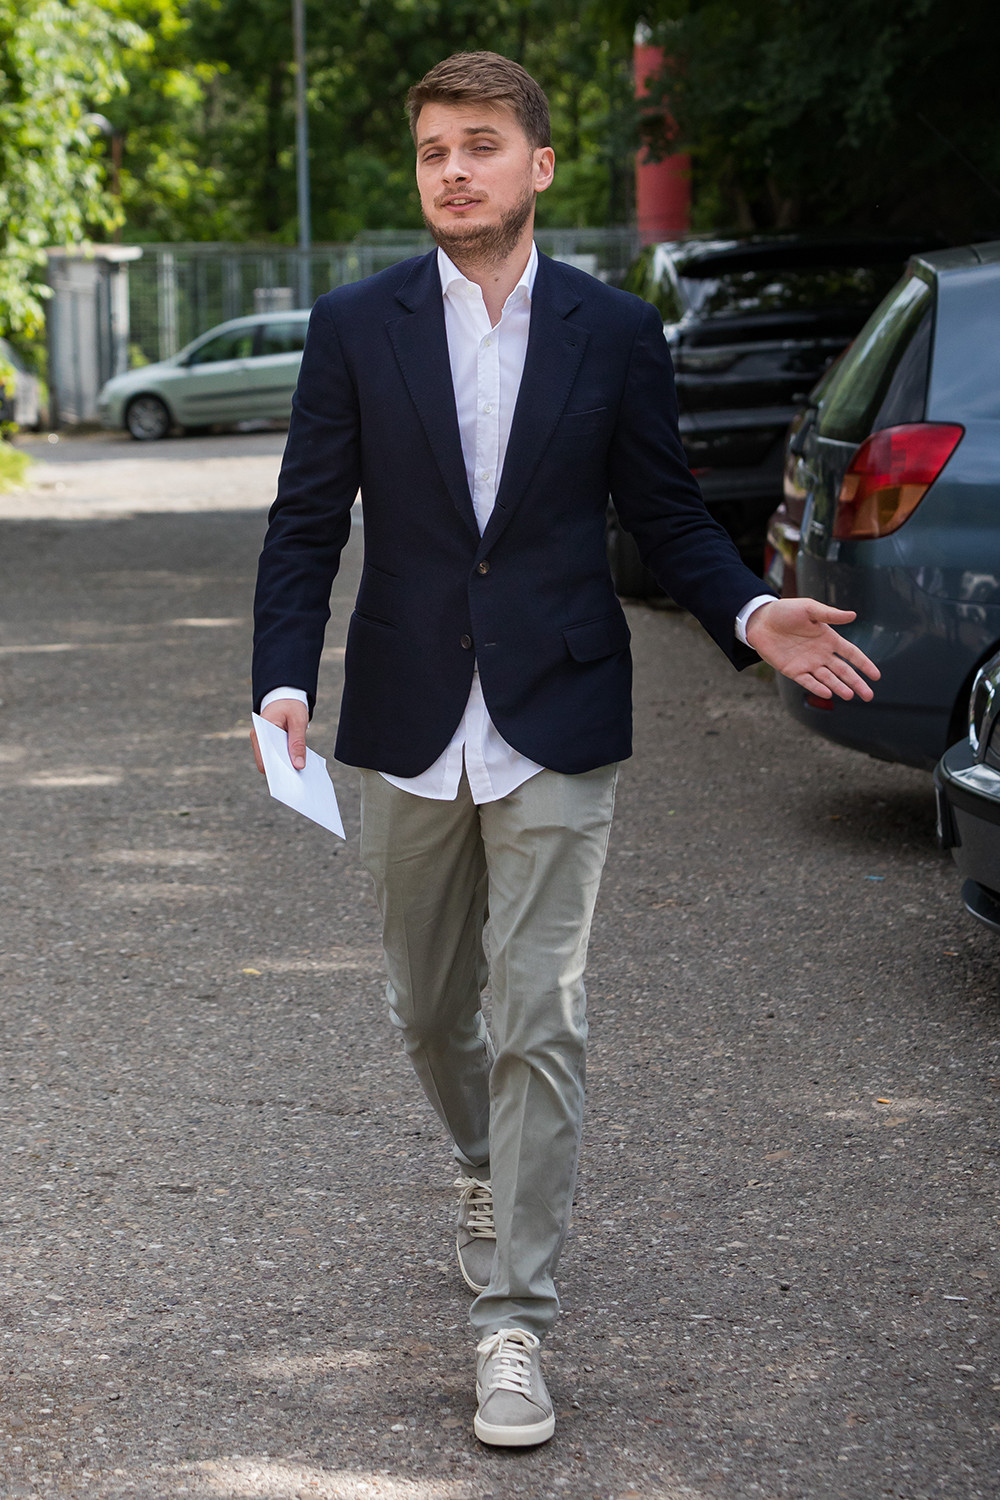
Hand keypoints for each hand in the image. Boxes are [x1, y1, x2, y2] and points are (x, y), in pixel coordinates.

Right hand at [251, 697, 309, 772]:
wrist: (285, 696)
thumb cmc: (291, 706)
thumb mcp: (298, 721)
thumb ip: (298, 743)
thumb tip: (298, 765)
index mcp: (261, 730)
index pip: (263, 757)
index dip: (274, 769)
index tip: (288, 776)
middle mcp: (258, 738)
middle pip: (266, 762)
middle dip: (280, 770)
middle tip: (297, 776)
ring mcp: (262, 742)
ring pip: (270, 761)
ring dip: (283, 766)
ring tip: (299, 770)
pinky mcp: (269, 744)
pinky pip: (275, 757)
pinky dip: (285, 760)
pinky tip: (297, 763)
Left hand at [745, 598, 879, 701]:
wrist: (761, 620)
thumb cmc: (786, 611)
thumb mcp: (810, 609)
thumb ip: (830, 614)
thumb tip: (853, 615)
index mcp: (829, 639)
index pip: (852, 654)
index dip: (864, 664)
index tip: (876, 676)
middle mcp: (821, 654)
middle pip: (843, 671)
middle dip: (856, 683)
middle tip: (868, 696)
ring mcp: (808, 664)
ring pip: (828, 679)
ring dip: (839, 687)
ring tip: (850, 695)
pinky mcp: (793, 671)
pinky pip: (808, 682)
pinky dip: (817, 688)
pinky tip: (828, 693)